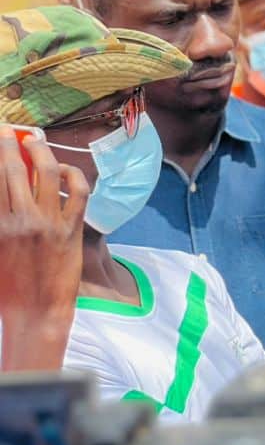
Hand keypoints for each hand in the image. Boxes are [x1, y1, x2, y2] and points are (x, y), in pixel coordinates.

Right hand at [0, 127, 88, 369]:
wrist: (35, 313)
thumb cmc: (7, 287)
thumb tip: (3, 194)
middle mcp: (18, 219)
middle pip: (12, 170)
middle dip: (9, 145)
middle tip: (7, 131)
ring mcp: (47, 222)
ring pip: (45, 173)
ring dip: (40, 151)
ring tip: (34, 140)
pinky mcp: (71, 229)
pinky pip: (77, 192)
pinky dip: (73, 175)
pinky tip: (65, 171)